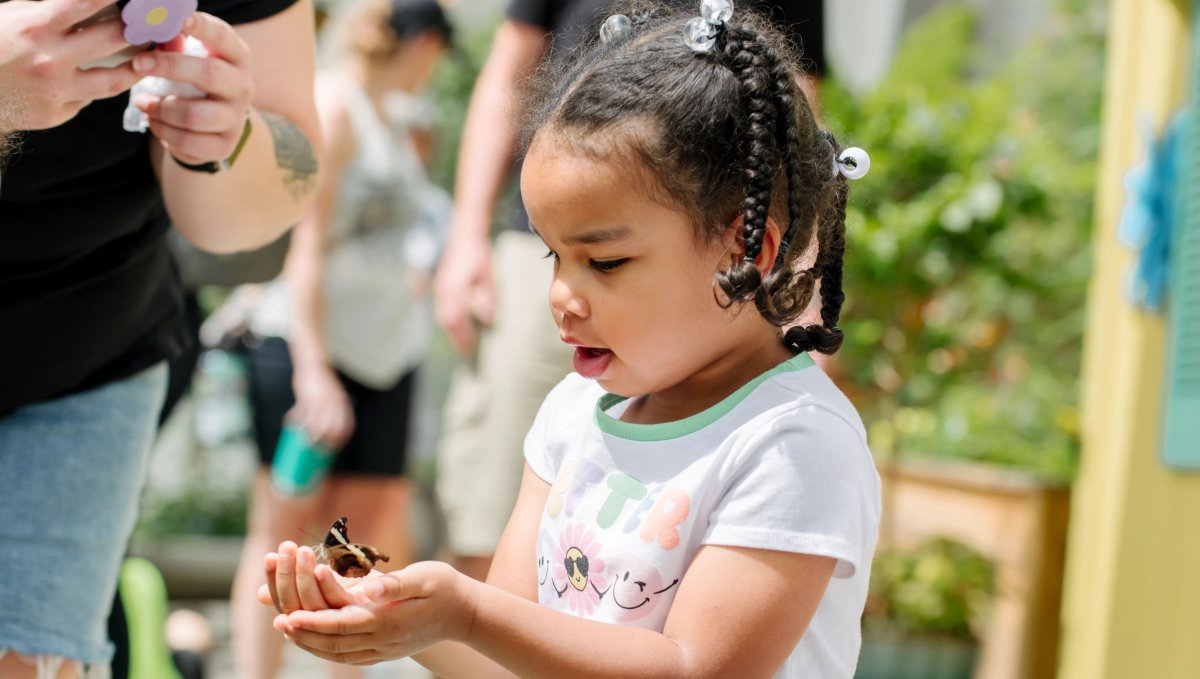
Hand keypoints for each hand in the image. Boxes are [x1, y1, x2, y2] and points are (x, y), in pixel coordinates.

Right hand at [0, 0, 141, 131]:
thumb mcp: (11, 16)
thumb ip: (47, 11)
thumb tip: (91, 5)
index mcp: (35, 27)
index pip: (88, 3)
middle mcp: (49, 60)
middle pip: (112, 40)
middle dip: (136, 28)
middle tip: (152, 23)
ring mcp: (55, 91)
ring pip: (114, 80)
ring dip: (136, 67)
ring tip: (148, 57)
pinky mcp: (55, 114)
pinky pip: (87, 99)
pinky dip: (96, 87)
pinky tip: (106, 77)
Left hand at [130, 12, 253, 164]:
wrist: (213, 126)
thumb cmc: (196, 82)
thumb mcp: (190, 59)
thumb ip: (174, 44)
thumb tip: (151, 28)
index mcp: (236, 57)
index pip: (222, 37)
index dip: (201, 27)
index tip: (177, 20)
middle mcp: (242, 86)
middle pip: (208, 74)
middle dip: (169, 67)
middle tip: (138, 64)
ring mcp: (236, 118)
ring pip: (192, 115)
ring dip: (160, 108)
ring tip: (143, 102)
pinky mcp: (224, 146)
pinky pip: (187, 141)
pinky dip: (162, 131)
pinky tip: (154, 122)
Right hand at [259, 541, 374, 614]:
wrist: (410, 603)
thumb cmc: (368, 594)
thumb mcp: (330, 588)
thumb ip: (298, 590)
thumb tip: (260, 594)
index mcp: (314, 618)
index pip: (285, 603)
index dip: (274, 581)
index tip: (269, 557)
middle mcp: (326, 624)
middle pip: (294, 607)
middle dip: (285, 576)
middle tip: (283, 548)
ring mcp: (345, 622)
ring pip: (314, 605)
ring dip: (303, 577)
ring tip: (300, 550)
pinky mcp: (365, 614)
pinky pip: (340, 604)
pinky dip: (327, 586)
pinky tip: (321, 567)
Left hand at [275, 559, 479, 665]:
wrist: (466, 614)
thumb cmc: (445, 588)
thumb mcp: (426, 576)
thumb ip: (396, 583)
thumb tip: (369, 587)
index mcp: (389, 620)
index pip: (342, 625)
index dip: (313, 622)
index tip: (289, 615)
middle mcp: (384, 640)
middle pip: (335, 643)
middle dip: (305, 634)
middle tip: (279, 623)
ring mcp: (385, 649)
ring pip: (339, 654)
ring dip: (312, 644)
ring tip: (290, 632)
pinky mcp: (386, 650)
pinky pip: (350, 656)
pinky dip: (328, 651)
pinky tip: (316, 641)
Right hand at [288, 362, 354, 449]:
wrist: (314, 364)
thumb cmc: (322, 382)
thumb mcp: (333, 394)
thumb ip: (335, 408)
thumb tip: (330, 425)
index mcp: (342, 403)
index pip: (346, 426)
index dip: (341, 438)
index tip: (336, 446)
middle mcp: (333, 403)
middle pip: (332, 429)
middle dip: (326, 442)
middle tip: (319, 449)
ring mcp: (320, 401)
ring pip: (316, 425)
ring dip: (310, 436)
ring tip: (305, 442)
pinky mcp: (306, 398)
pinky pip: (300, 414)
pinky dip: (295, 420)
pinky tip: (290, 421)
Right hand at [433, 230, 493, 354]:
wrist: (464, 236)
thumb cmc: (478, 256)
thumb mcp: (486, 276)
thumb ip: (485, 297)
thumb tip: (486, 318)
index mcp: (454, 289)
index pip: (456, 319)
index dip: (463, 335)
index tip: (472, 347)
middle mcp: (444, 291)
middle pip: (446, 321)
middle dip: (456, 337)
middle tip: (467, 350)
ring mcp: (440, 288)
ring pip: (442, 316)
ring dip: (452, 331)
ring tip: (463, 342)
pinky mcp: (441, 287)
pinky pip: (442, 308)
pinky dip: (449, 321)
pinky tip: (458, 326)